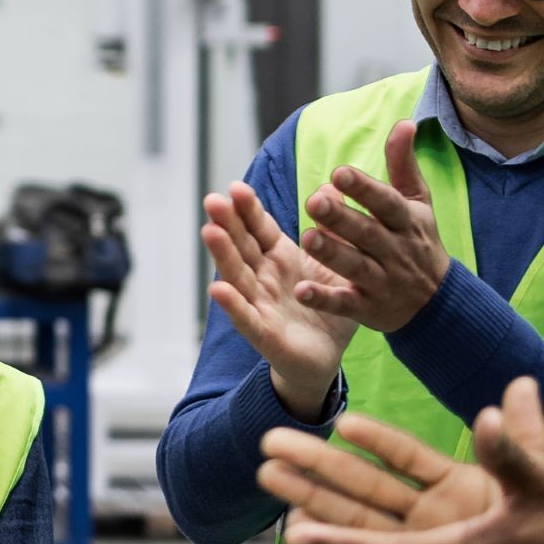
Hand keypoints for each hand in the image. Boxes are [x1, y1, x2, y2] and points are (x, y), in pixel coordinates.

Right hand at [201, 182, 355, 417]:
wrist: (327, 355)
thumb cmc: (326, 307)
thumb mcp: (333, 266)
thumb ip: (329, 233)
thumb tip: (334, 190)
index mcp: (279, 257)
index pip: (258, 228)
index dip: (247, 209)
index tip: (236, 188)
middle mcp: (263, 277)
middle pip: (242, 246)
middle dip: (227, 224)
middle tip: (212, 200)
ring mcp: (259, 304)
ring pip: (237, 276)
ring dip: (222, 255)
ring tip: (210, 232)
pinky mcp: (263, 333)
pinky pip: (246, 317)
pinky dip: (232, 304)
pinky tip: (217, 289)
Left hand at [296, 120, 454, 332]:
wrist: (439, 304)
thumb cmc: (420, 242)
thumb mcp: (417, 203)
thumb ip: (404, 164)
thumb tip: (404, 122)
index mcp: (406, 221)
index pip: (386, 202)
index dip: (364, 188)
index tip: (339, 172)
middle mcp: (395, 250)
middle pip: (367, 233)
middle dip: (342, 218)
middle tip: (313, 201)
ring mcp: (383, 281)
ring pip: (355, 267)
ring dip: (332, 253)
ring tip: (307, 237)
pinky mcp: (369, 309)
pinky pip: (345, 303)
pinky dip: (325, 299)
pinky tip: (302, 291)